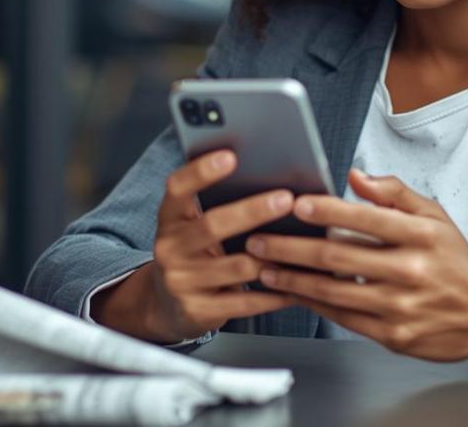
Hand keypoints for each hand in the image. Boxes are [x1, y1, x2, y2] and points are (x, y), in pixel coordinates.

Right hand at [90, 150, 297, 342]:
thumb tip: (266, 176)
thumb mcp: (192, 228)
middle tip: (286, 199)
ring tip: (302, 245)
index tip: (230, 157)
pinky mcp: (197, 311)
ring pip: (236, 266)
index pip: (177, 188)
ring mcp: (181, 282)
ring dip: (272, 257)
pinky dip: (274, 294)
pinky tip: (296, 286)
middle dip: (252, 211)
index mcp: (170, 220)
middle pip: (212, 225)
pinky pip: (244, 301)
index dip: (201, 172)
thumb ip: (216, 206)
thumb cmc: (193, 255)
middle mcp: (169, 249)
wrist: (166, 306)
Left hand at [245, 170, 467, 361]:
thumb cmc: (457, 263)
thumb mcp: (436, 217)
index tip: (296, 204)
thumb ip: (395, 194)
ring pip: (334, 291)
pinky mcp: (394, 335)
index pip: (366, 218)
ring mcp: (401, 307)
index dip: (327, 210)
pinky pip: (344, 317)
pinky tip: (296, 293)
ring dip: (293, 279)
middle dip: (291, 247)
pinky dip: (315, 304)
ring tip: (266, 268)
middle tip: (260, 239)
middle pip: (339, 257)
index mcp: (422, 236)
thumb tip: (358, 177)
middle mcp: (411, 271)